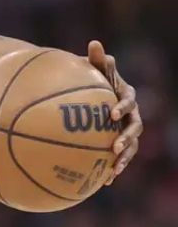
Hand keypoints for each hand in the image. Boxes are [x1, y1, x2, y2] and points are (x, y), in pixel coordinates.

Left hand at [86, 40, 143, 184]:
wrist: (91, 94)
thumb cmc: (91, 79)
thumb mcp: (94, 70)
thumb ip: (96, 60)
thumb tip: (95, 43)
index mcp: (126, 96)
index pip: (129, 101)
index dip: (123, 107)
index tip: (112, 114)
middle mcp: (131, 114)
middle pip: (135, 128)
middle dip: (127, 138)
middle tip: (114, 147)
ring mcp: (127, 130)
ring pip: (132, 146)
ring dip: (124, 158)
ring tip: (114, 170)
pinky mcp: (119, 143)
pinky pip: (119, 158)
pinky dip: (112, 168)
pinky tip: (104, 183)